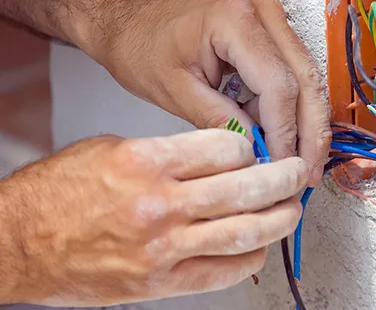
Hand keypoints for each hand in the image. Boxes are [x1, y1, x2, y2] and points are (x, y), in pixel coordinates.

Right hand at [1, 130, 306, 305]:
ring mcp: (163, 247)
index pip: (225, 147)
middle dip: (282, 178)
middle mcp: (159, 203)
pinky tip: (257, 246)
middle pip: (245, 188)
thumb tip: (213, 156)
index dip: (249, 146)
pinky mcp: (160, 281)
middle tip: (296, 173)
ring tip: (292, 209)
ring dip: (278, 220)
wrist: (21, 242)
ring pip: (244, 231)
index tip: (254, 149)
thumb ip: (167, 152)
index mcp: (145, 161)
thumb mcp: (111, 149)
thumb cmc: (59, 192)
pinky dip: (249, 257)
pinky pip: (222, 271)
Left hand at [82, 0, 330, 185]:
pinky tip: (280, 135)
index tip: (283, 168)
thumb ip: (220, 121)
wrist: (129, 14)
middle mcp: (263, 9)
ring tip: (298, 160)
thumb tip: (259, 154)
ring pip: (305, 76)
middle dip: (310, 131)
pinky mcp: (267, 27)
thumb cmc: (140, 44)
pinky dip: (288, 106)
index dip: (285, 133)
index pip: (279, 85)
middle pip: (305, 78)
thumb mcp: (174, 90)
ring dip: (304, 121)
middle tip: (310, 172)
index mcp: (236, 18)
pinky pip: (289, 71)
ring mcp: (269, 14)